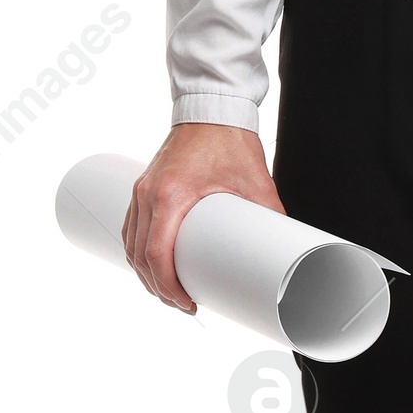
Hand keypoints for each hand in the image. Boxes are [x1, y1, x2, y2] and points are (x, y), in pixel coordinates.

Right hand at [122, 123, 282, 311]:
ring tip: (170, 292)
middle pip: (139, 257)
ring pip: (130, 245)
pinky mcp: (142, 187)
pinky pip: (131, 227)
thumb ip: (269, 215)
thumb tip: (283, 248)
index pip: (156, 255)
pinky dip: (138, 252)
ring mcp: (140, 190)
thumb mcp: (254, 181)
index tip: (188, 303)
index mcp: (170, 196)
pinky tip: (151, 266)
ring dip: (145, 274)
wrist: (212, 107)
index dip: (169, 287)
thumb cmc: (229, 139)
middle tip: (184, 305)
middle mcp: (147, 194)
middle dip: (158, 288)